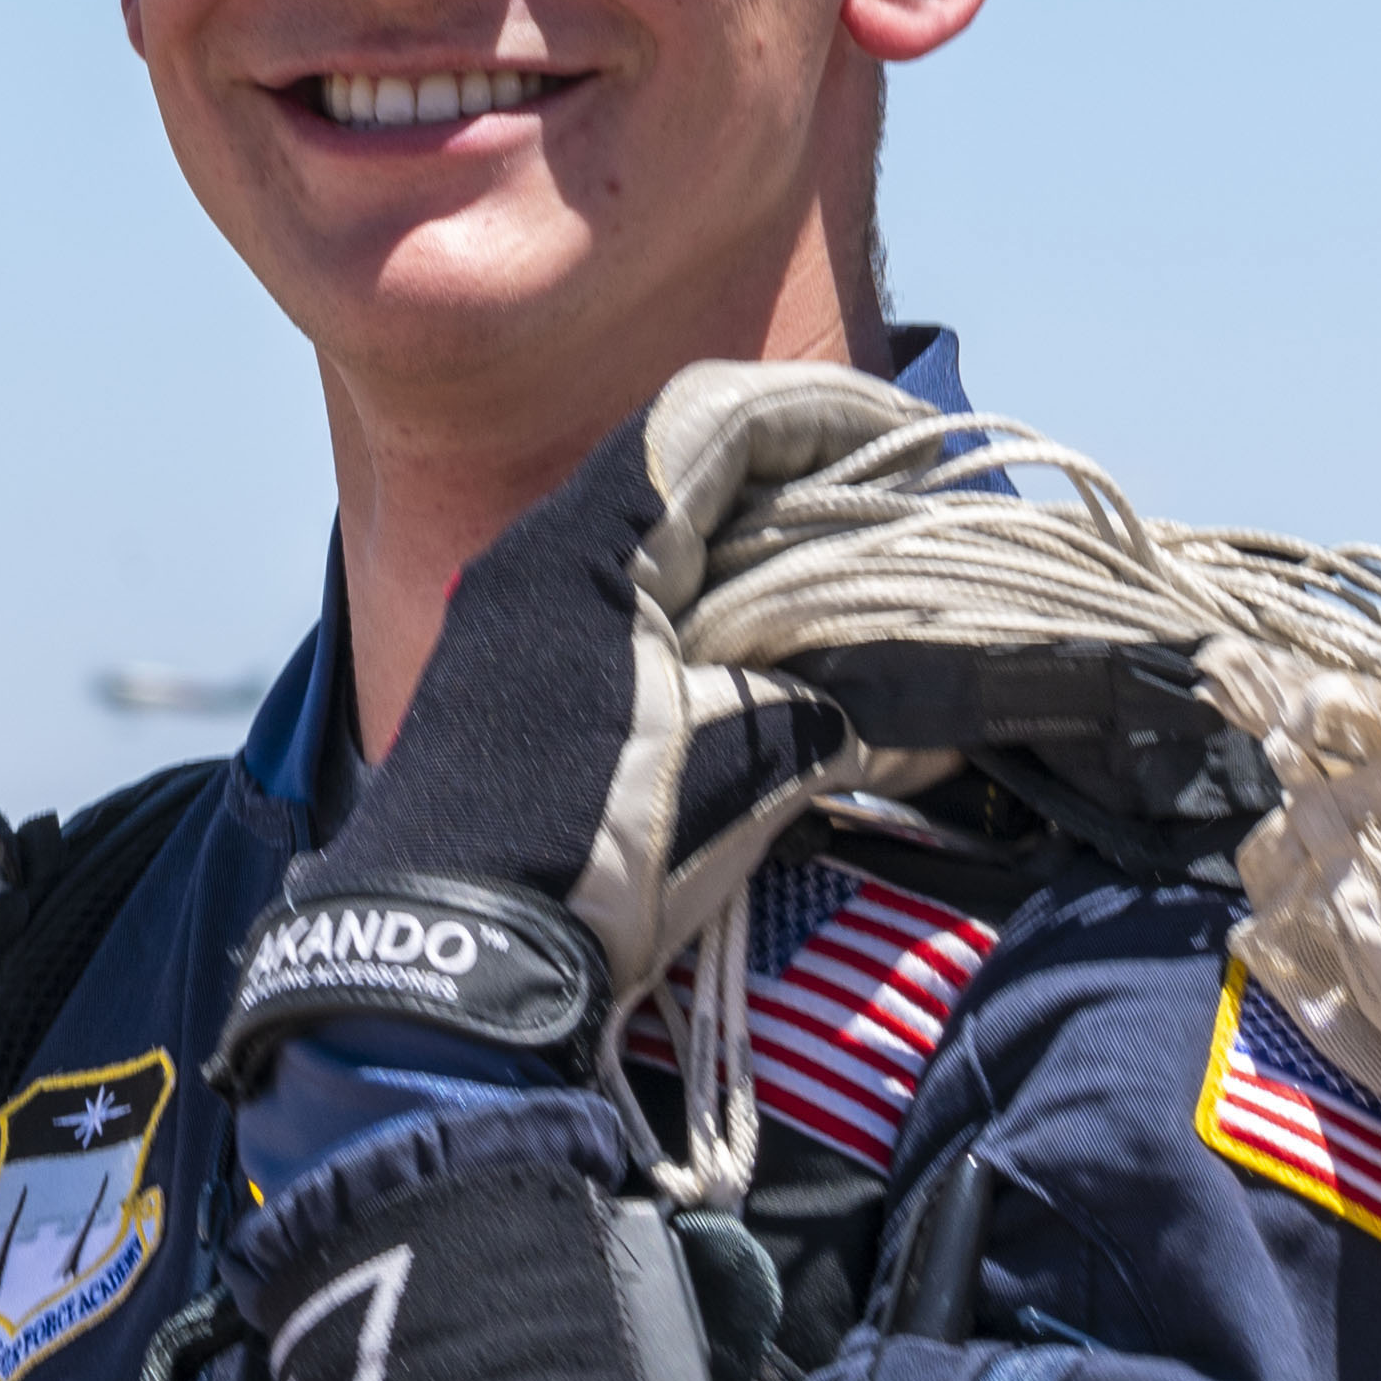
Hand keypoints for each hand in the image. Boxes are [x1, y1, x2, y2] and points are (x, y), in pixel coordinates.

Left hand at [215, 361, 904, 1092]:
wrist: (445, 965)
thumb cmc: (588, 847)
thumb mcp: (738, 767)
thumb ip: (840, 709)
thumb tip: (935, 711)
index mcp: (580, 544)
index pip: (711, 420)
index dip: (822, 415)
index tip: (910, 442)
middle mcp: (535, 556)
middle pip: (685, 469)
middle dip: (800, 480)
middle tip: (897, 509)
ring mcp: (514, 617)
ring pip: (657, 538)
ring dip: (755, 547)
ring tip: (851, 582)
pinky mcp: (513, 680)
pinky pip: (629, 601)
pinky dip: (709, 606)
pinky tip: (769, 652)